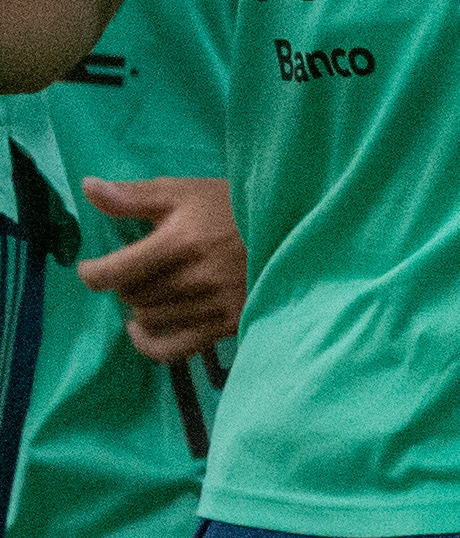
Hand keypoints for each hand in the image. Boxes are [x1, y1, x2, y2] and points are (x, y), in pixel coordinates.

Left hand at [73, 175, 240, 361]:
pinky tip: (143, 328)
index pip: (113, 272)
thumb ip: (134, 195)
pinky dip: (149, 343)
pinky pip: (171, 349)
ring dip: (142, 306)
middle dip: (125, 283)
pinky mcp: (226, 325)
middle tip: (138, 270)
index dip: (92, 272)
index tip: (92, 267)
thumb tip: (87, 188)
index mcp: (181, 241)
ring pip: (149, 319)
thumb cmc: (234, 207)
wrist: (295, 228)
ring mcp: (213, 305)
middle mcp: (196, 278)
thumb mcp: (186, 192)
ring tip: (152, 289)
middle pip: (131, 296)